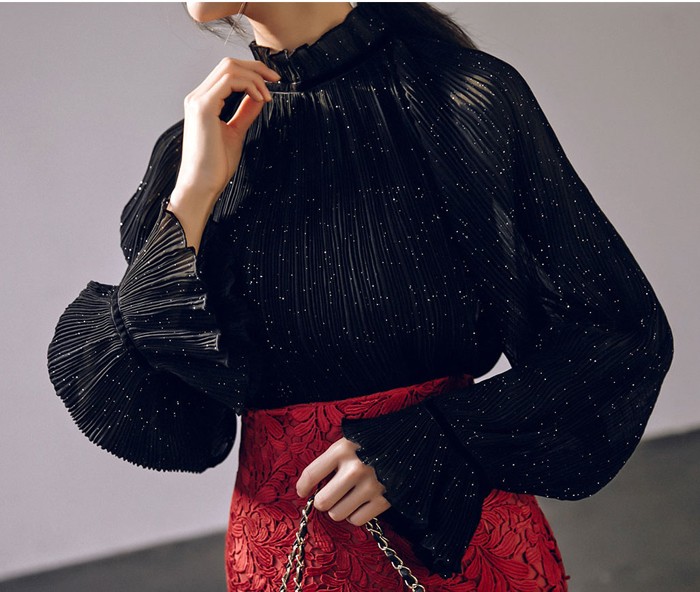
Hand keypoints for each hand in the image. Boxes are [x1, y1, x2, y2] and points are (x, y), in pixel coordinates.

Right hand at [173, 56, 280, 207]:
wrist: (201, 185)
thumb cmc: (215, 166)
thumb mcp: (236, 132)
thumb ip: (245, 112)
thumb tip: (259, 97)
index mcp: (204, 102)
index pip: (227, 72)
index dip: (252, 72)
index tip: (272, 83)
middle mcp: (197, 97)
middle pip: (228, 63)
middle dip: (256, 67)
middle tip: (276, 79)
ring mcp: (198, 100)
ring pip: (229, 67)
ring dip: (255, 77)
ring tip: (268, 96)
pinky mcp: (203, 107)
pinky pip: (229, 80)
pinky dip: (250, 85)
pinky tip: (261, 99)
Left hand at [296, 437, 391, 526]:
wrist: (410, 443)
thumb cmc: (373, 443)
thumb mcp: (350, 441)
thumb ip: (332, 459)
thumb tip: (311, 485)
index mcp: (343, 449)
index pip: (312, 474)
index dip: (302, 486)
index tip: (302, 491)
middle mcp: (355, 468)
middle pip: (323, 502)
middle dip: (323, 501)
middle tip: (329, 496)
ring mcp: (371, 485)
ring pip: (338, 514)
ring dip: (339, 509)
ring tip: (347, 499)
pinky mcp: (384, 500)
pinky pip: (357, 520)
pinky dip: (355, 515)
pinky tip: (360, 504)